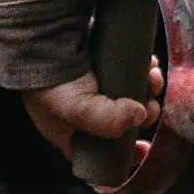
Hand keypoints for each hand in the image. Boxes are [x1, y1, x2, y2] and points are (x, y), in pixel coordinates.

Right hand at [22, 57, 164, 187]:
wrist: (42, 40)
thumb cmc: (50, 82)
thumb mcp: (76, 111)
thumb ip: (108, 121)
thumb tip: (140, 114)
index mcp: (74, 133)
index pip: (103, 153)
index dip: (125, 153)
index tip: (143, 148)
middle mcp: (88, 112)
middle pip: (126, 121)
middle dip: (144, 114)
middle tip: (149, 106)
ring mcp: (99, 87)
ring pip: (135, 96)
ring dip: (149, 89)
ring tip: (152, 78)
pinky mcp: (108, 64)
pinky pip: (134, 72)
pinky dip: (145, 69)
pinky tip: (149, 65)